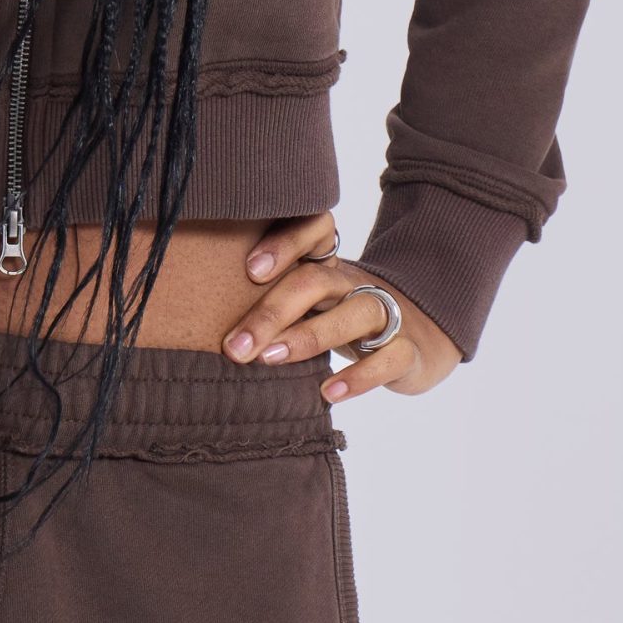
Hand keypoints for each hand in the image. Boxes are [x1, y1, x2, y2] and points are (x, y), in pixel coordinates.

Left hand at [221, 210, 461, 400]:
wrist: (420, 337)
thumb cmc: (343, 320)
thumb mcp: (312, 306)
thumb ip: (271, 305)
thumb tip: (202, 321)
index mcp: (327, 267)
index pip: (314, 232)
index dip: (285, 243)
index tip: (248, 269)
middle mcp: (354, 284)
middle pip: (315, 282)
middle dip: (271, 311)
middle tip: (234, 346)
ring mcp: (387, 314)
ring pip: (354, 314)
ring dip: (308, 336)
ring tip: (269, 359)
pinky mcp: (408, 350)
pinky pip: (388, 358)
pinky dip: (358, 376)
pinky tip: (327, 391)